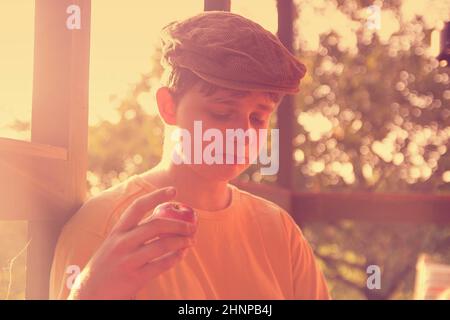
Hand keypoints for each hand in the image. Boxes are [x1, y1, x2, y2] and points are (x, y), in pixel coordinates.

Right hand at [68, 187, 196, 299]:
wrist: (89, 295)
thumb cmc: (106, 267)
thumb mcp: (113, 245)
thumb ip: (133, 233)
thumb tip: (163, 221)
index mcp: (117, 231)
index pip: (138, 206)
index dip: (156, 195)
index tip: (174, 190)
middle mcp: (122, 242)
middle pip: (156, 225)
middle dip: (179, 223)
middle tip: (192, 225)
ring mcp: (128, 260)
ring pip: (163, 244)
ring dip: (182, 241)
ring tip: (191, 241)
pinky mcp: (135, 277)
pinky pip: (162, 264)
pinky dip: (176, 258)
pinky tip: (182, 255)